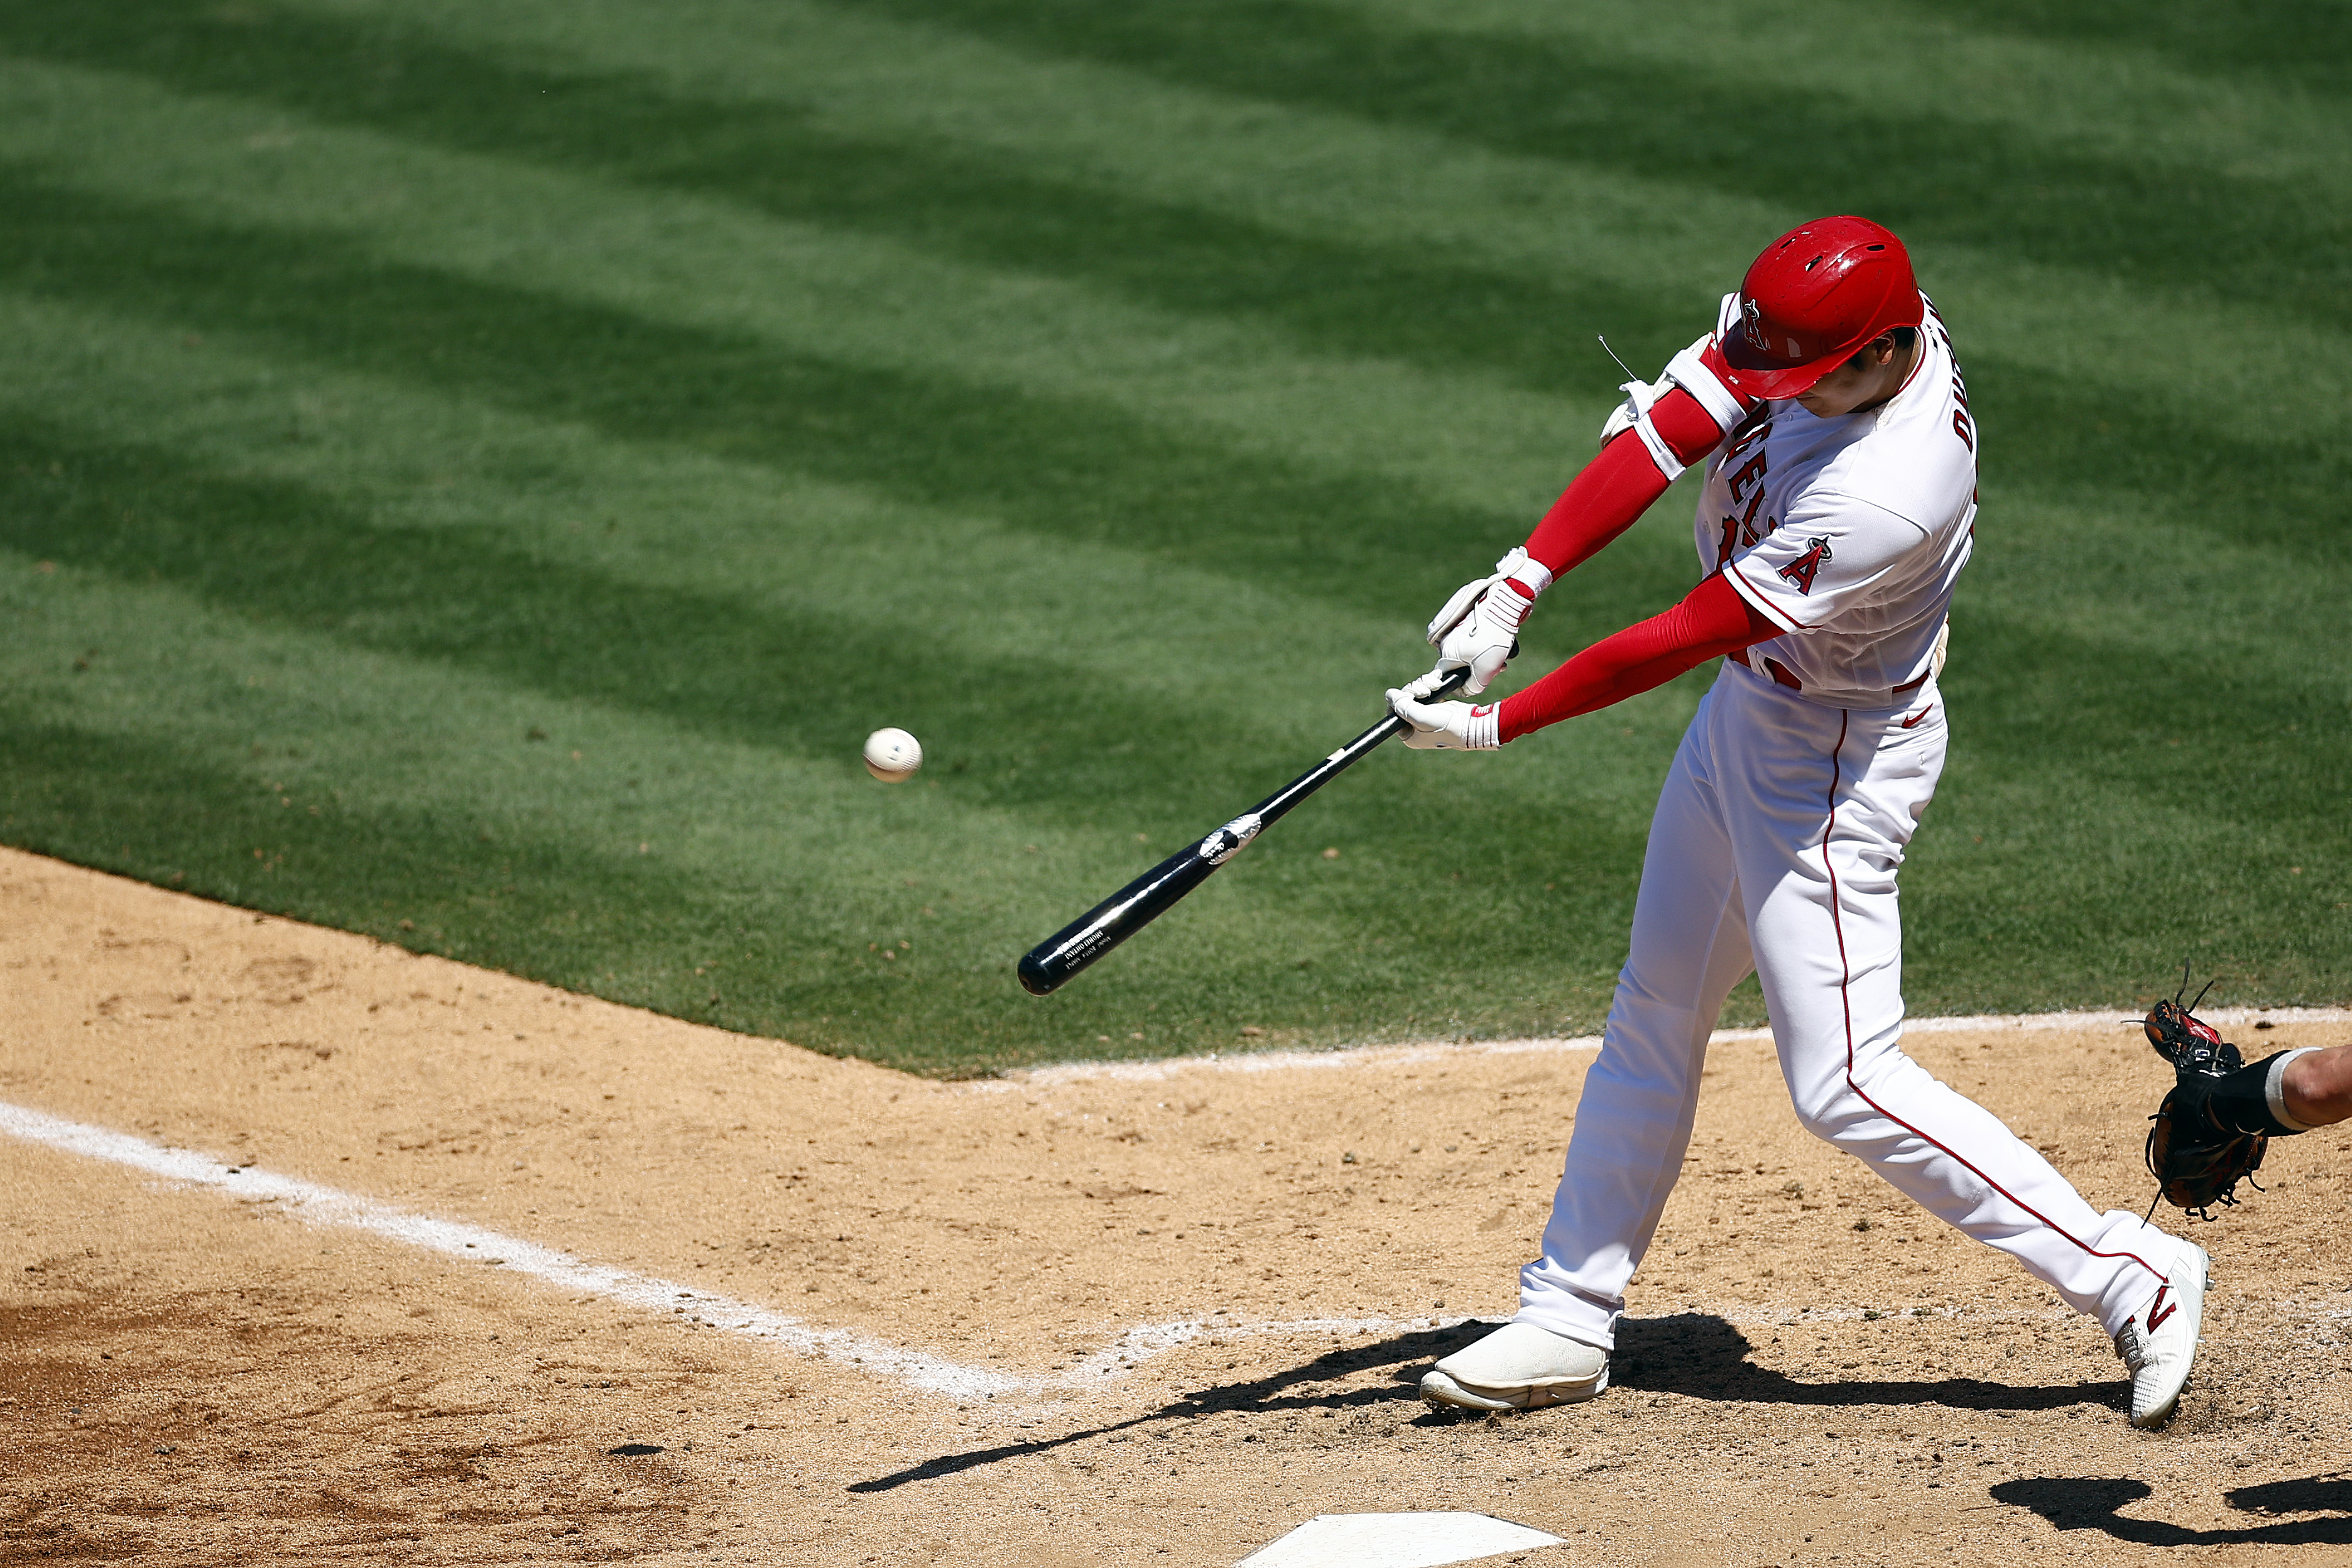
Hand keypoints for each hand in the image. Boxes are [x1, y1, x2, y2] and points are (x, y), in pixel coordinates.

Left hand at [1387, 669, 1500, 749]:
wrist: (1475, 723)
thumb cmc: (1449, 725)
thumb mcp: (1422, 716)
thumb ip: (1403, 705)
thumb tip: (1389, 694)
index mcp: (1409, 735)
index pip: (1393, 713)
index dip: (1399, 699)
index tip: (1411, 694)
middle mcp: (1415, 726)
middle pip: (1404, 700)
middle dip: (1414, 690)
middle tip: (1426, 691)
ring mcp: (1426, 716)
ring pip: (1415, 692)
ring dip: (1424, 685)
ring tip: (1435, 685)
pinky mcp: (1436, 706)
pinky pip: (1426, 690)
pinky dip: (1431, 683)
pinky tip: (1438, 680)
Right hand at [1426, 548, 1543, 694]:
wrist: (1503, 605)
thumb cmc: (1493, 639)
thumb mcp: (1486, 671)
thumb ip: (1474, 686)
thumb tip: (1469, 690)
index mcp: (1446, 653)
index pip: (1447, 676)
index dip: (1461, 685)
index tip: (1476, 685)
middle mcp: (1447, 641)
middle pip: (1461, 664)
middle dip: (1479, 670)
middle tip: (1497, 669)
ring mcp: (1457, 629)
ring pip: (1470, 652)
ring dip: (1486, 658)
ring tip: (1502, 657)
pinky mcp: (1469, 621)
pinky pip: (1475, 640)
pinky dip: (1486, 645)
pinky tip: (1500, 644)